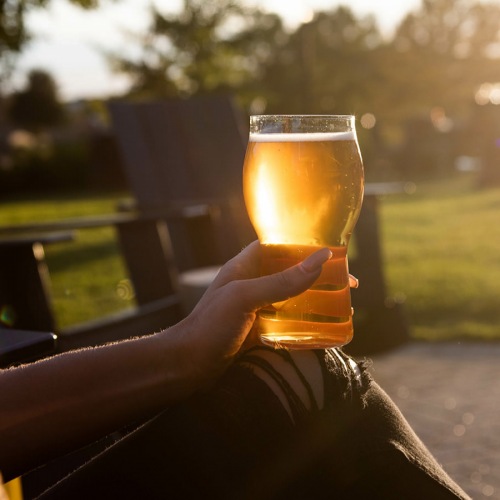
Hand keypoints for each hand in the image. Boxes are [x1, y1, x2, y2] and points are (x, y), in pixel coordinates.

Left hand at [169, 241, 337, 385]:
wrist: (188, 366)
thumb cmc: (210, 326)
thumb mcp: (245, 298)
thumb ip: (281, 281)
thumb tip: (319, 260)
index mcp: (245, 266)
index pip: (279, 246)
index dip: (304, 245)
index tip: (331, 251)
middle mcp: (252, 283)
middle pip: (291, 272)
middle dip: (318, 276)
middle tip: (347, 284)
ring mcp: (257, 307)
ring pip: (293, 298)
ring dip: (316, 300)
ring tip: (343, 306)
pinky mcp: (260, 330)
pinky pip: (289, 322)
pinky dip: (306, 323)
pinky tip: (323, 329)